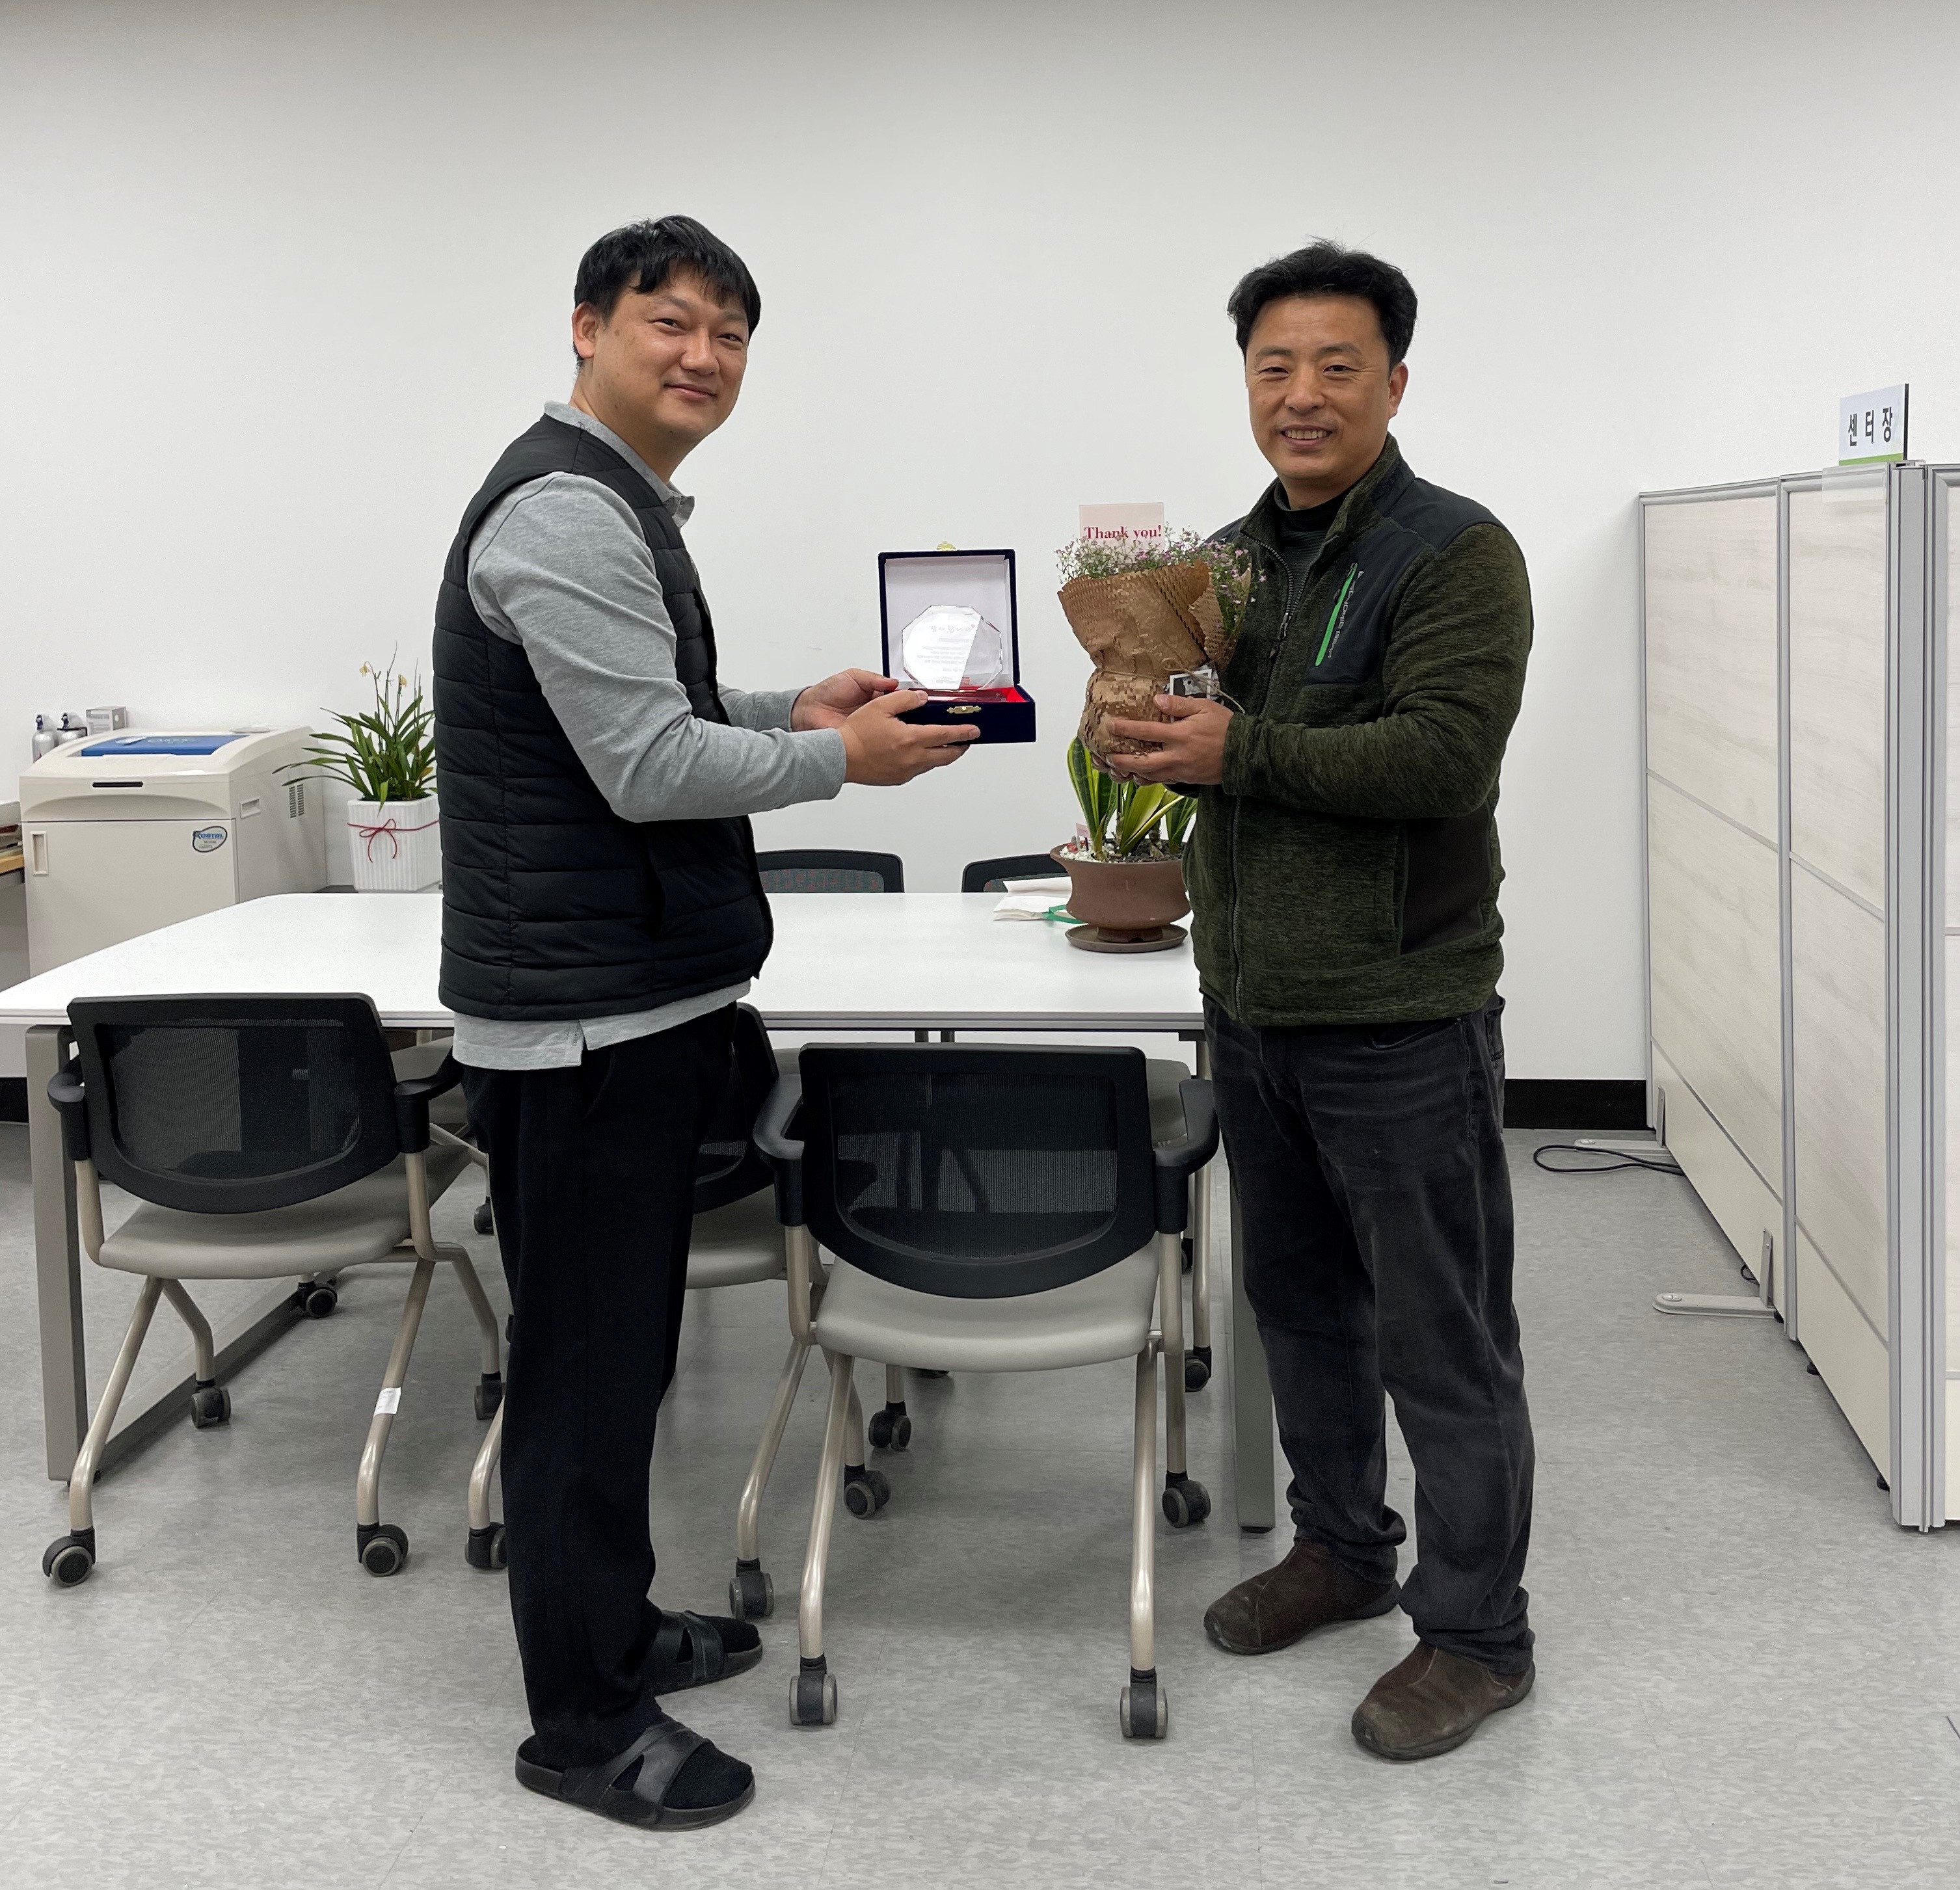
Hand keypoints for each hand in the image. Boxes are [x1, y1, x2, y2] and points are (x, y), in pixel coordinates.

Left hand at [792, 668, 899, 729]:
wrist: (809, 711)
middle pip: (896, 713)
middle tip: (907, 709)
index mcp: (875, 695)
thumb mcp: (852, 676)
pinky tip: (886, 733)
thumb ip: (873, 678)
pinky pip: (877, 739)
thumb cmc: (827, 692)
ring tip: (898, 720)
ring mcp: (870, 726)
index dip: (905, 697)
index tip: (913, 697)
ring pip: (890, 727)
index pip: (896, 697)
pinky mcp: (864, 739)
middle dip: (903, 712)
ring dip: (894, 725)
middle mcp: (874, 712)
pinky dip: (882, 738)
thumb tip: (892, 682)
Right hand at [839, 691, 979, 783]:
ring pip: (932, 763)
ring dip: (940, 754)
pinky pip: (918, 769)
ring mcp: (906, 771)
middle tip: (964, 741)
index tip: (974, 731)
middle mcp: (912, 759)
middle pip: (946, 756)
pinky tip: (917, 752)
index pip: (946, 735)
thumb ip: (904, 700)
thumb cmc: (856, 734)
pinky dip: (923, 760)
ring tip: (941, 744)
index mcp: (910, 739)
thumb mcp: (880, 706)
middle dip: (959, 747)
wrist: (840, 757)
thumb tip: (922, 699)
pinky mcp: (898, 779)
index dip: (963, 733)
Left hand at [1103, 695, 1232, 784]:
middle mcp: (1177, 756)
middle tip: (1107, 757)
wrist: (1244, 753)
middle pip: (1142, 762)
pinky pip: (1162, 781)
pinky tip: (1140, 775)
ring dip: (1132, 772)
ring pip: (1150, 776)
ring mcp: (1181, 770)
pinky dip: (1148, 779)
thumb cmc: (1226, 728)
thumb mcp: (1205, 708)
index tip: (1111, 726)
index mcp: (1180, 735)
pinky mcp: (1186, 779)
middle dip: (1121, 760)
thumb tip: (1158, 700)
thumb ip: (1179, 704)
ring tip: (1118, 768)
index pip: (1147, 732)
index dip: (1126, 729)